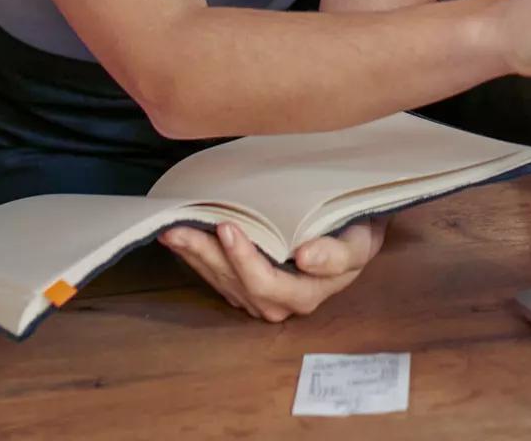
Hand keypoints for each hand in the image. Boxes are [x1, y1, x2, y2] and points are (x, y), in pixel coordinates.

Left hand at [159, 218, 386, 322]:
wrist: (354, 238)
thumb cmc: (355, 236)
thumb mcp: (358, 245)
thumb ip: (336, 255)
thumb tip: (305, 257)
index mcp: (303, 296)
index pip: (265, 282)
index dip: (243, 258)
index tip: (227, 227)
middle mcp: (277, 304)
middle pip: (233, 283)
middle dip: (205, 255)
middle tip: (181, 228)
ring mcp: (258, 298)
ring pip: (220, 281)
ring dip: (194, 256)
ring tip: (172, 232)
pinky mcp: (246, 287)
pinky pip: (217, 276)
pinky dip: (198, 258)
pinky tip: (181, 241)